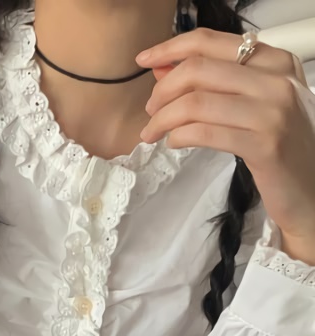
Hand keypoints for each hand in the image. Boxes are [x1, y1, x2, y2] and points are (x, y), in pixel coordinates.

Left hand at [136, 28, 314, 261]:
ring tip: (152, 133)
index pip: (211, 42)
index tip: (143, 60)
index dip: (170, 48)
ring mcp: (273, 112)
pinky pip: (205, 133)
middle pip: (197, 70)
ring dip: (163, 118)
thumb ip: (211, 84)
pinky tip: (173, 142)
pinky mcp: (265, 145)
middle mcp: (277, 80)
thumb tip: (162, 69)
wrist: (312, 188)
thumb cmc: (278, 145)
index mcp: (275, 61)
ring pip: (196, 102)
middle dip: (162, 91)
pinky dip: (179, 136)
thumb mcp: (251, 105)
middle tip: (150, 111)